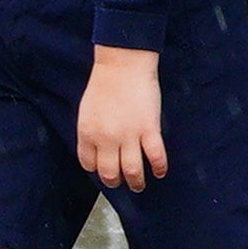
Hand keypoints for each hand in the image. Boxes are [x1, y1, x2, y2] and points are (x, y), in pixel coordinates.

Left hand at [79, 48, 168, 191]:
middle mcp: (106, 139)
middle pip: (109, 173)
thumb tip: (99, 147)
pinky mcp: (149, 129)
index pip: (89, 164)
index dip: (97, 170)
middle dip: (116, 181)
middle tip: (122, 182)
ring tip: (139, 185)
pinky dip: (159, 167)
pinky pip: (155, 156)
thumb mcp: (87, 110)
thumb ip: (91, 130)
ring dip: (136, 182)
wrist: (123, 64)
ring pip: (132, 170)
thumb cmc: (105, 82)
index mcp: (87, 133)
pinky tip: (160, 172)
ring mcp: (128, 135)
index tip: (104, 170)